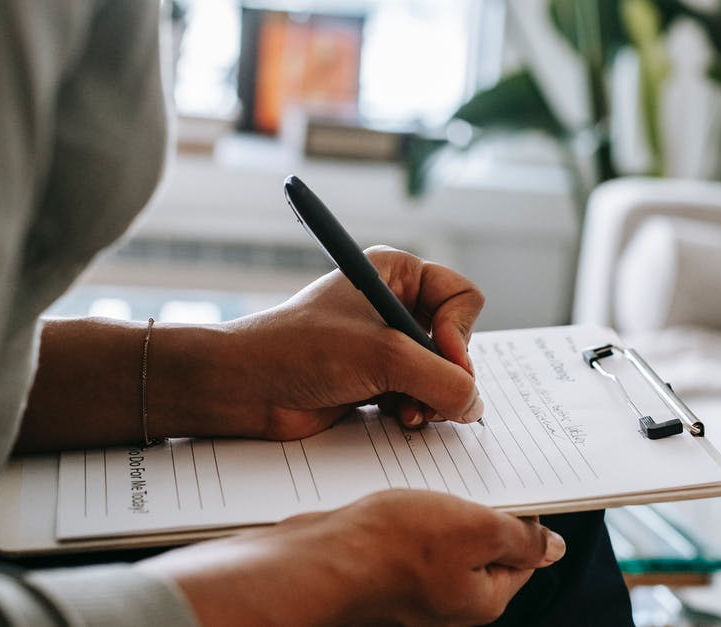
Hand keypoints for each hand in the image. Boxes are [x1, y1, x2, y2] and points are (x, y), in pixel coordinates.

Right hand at [137, 490, 566, 626]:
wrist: (316, 559)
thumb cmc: (390, 547)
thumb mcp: (477, 530)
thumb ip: (521, 538)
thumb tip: (553, 547)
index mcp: (482, 598)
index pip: (526, 553)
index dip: (525, 514)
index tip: (516, 482)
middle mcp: (451, 599)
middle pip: (485, 545)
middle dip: (480, 506)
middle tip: (471, 476)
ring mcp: (416, 586)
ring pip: (446, 536)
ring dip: (443, 505)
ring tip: (431, 484)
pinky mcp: (386, 569)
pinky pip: (412, 535)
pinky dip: (412, 511)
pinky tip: (401, 496)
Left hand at [193, 246, 484, 439]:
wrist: (245, 388)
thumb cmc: (301, 350)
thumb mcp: (384, 356)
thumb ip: (443, 380)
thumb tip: (475, 406)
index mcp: (397, 273)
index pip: (464, 298)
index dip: (461, 332)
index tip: (444, 358)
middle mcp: (395, 304)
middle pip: (457, 341)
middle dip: (446, 373)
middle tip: (429, 396)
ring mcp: (386, 344)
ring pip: (441, 374)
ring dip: (431, 397)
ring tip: (409, 412)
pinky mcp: (376, 379)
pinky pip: (420, 395)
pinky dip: (416, 410)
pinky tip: (397, 418)